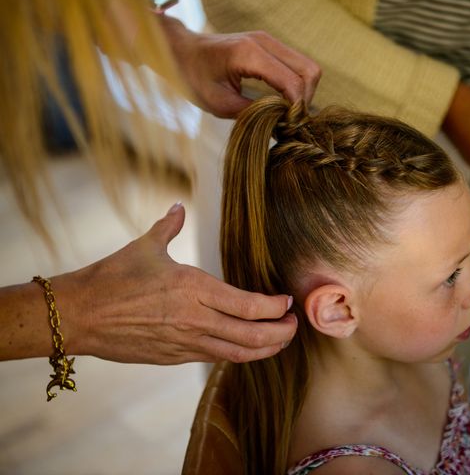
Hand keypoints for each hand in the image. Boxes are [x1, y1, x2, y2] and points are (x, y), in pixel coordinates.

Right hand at [57, 203, 296, 363]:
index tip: (286, 302)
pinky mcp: (173, 357)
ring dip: (265, 350)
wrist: (78, 315)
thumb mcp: (145, 246)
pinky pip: (214, 359)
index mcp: (194, 289)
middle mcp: (195, 320)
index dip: (274, 307)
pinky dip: (237, 355)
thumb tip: (178, 207)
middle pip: (252, 335)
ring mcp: (185, 343)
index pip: (249, 305)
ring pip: (237, 354)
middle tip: (294, 326)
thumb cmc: (111, 277)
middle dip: (280, 333)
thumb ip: (169, 226)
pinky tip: (245, 349)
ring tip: (280, 343)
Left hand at [160, 16, 321, 117]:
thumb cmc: (193, 77)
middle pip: (309, 70)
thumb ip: (254, 113)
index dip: (297, 108)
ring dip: (304, 92)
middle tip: (292, 120)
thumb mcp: (220, 104)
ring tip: (289, 112)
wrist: (181, 51)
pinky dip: (297, 84)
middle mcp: (263, 42)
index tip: (289, 127)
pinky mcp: (269, 45)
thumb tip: (282, 126)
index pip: (292, 82)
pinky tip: (283, 102)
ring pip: (307, 67)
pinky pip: (296, 65)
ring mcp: (268, 41)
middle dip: (306, 99)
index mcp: (248, 54)